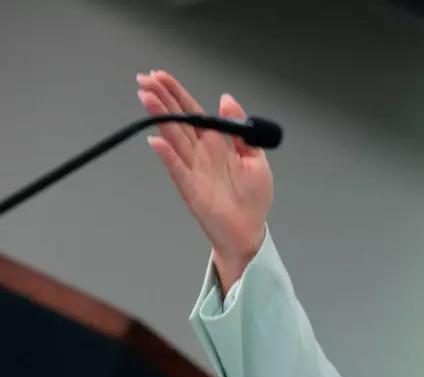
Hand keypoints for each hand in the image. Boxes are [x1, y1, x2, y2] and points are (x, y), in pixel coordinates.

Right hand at [136, 70, 273, 290]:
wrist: (249, 230)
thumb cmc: (252, 197)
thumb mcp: (255, 158)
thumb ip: (241, 130)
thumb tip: (227, 99)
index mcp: (216, 143)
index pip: (193, 113)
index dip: (178, 94)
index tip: (161, 76)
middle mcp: (200, 152)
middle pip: (178, 120)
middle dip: (162, 99)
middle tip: (144, 79)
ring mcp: (192, 168)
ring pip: (173, 138)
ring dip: (160, 118)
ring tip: (145, 97)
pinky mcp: (190, 188)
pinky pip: (177, 168)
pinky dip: (167, 155)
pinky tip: (156, 140)